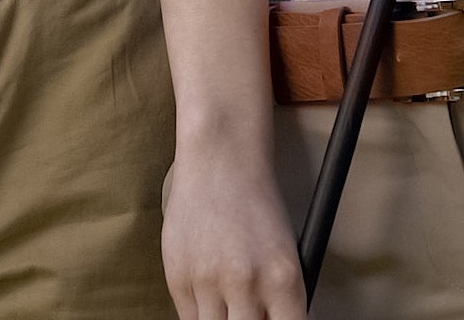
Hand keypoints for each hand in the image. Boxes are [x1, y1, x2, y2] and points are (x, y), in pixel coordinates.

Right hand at [162, 148, 307, 319]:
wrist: (219, 159)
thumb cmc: (257, 204)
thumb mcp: (285, 253)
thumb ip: (279, 300)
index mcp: (283, 278)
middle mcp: (246, 283)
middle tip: (249, 313)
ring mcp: (208, 281)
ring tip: (229, 303)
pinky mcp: (177, 277)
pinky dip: (202, 314)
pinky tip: (210, 294)